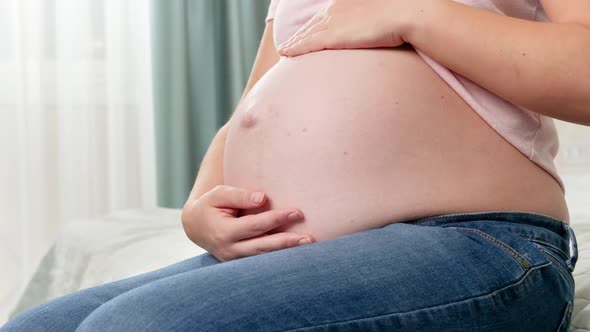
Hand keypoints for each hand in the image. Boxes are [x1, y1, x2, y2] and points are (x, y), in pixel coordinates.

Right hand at [181, 185, 314, 261]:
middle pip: (263, 247)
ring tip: (308, 246)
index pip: (256, 226)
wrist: (195, 226)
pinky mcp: (240, 264)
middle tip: (310, 238)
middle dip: (287, 242)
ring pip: (264, 258)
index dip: (277, 219)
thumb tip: (263, 198)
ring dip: (286, 253)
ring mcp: (235, 260)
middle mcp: (230, 250)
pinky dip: (278, 257)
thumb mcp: (219, 194)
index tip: (297, 212)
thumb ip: (240, 195)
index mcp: (224, 232)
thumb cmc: (210, 206)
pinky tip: (296, 253)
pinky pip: (261, 261)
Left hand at [278, 0, 418, 56]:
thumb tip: (380, 27)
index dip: (313, 25)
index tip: (306, 32)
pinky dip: (295, 48)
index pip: (325, 16)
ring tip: (285, 50)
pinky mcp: (332, 36)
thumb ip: (376, 19)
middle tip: (289, 43)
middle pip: (312, 24)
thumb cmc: (402, 13)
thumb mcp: (385, 13)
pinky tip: (286, 53)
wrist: (405, 12)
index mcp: (347, 3)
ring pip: (306, 34)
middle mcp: (336, 9)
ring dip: (294, 42)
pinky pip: (307, 44)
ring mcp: (333, 22)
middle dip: (300, 34)